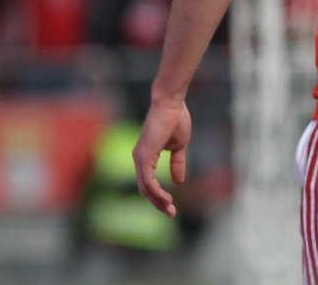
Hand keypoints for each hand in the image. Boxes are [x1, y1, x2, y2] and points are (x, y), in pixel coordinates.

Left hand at [133, 98, 191, 217]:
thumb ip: (177, 163)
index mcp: (146, 156)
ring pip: (145, 188)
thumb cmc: (175, 119)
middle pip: (145, 189)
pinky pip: (148, 180)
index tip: (172, 207)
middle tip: (171, 214)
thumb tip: (178, 181)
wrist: (172, 103)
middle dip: (158, 203)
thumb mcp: (179, 146)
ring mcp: (140, 157)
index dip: (159, 196)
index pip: (149, 183)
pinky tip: (166, 198)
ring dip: (158, 201)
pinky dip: (156, 192)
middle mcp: (139, 158)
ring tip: (170, 209)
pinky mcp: (144, 155)